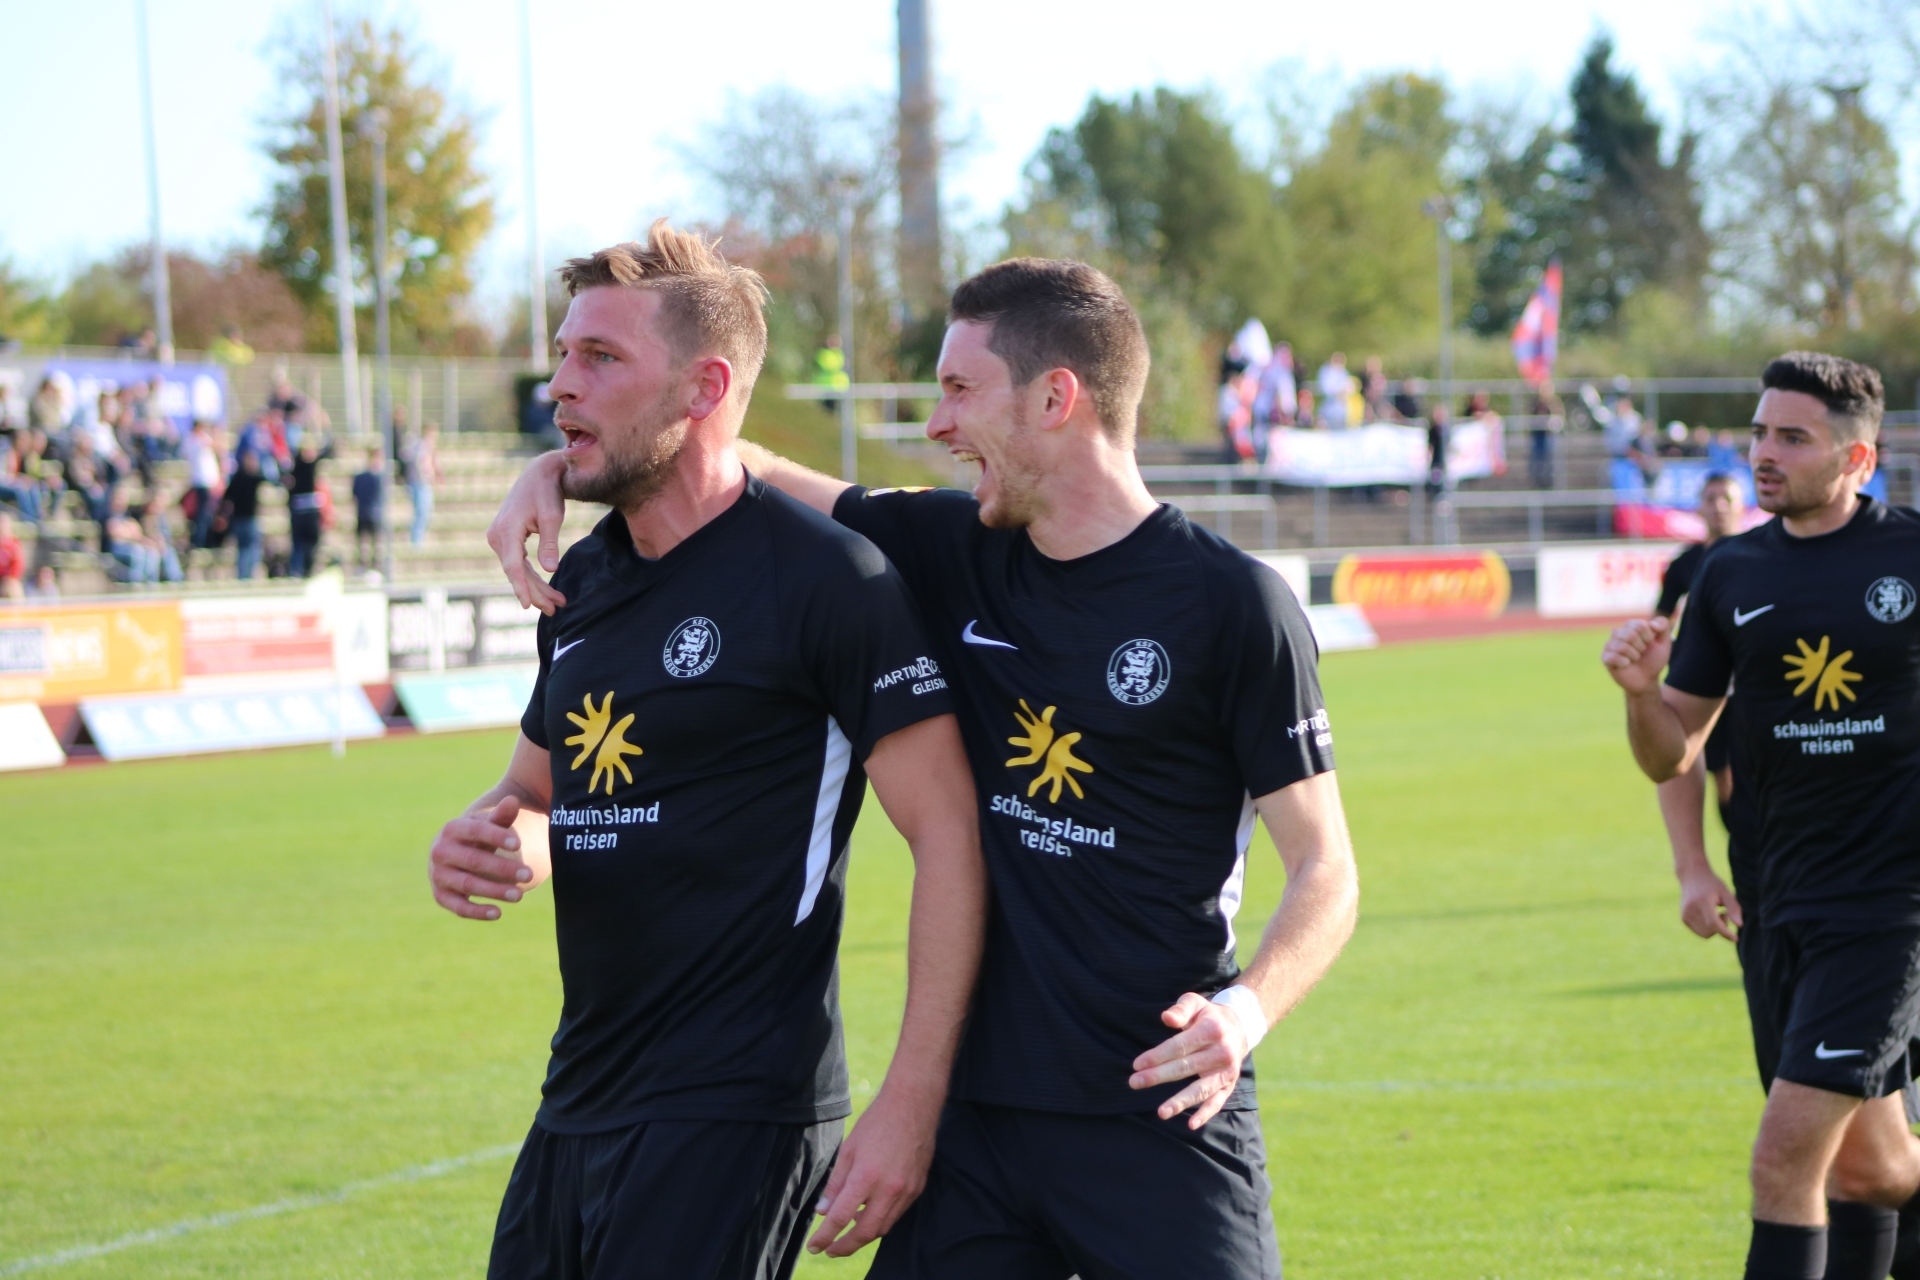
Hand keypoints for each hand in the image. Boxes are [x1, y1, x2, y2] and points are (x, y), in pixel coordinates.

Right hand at [429, 796, 532, 919]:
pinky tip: (498, 913)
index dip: (496, 836)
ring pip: (467, 884)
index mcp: (452, 829)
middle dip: (502, 868)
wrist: (457, 852)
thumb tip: (513, 800)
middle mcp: (440, 851)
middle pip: (473, 860)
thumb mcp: (489, 825)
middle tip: (529, 874)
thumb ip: (501, 816)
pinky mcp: (441, 895)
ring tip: (520, 895)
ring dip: (494, 891)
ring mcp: (438, 875)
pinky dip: (477, 911)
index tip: (519, 844)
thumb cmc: (479, 836)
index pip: (475, 831)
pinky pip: (458, 906)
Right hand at [486, 452, 569, 614]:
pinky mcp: (505, 539)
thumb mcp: (552, 517)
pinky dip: (532, 576)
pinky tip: (546, 590)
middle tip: (555, 609)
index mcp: (506, 530)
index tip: (527, 605)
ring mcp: (499, 538)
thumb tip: (550, 570)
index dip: (521, 587)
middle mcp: (497, 535)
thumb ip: (549, 544)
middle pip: (515, 572)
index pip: (513, 566)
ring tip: (556, 604)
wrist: (540, 474)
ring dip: (536, 587)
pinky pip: (517, 563)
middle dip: (536, 592)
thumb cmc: (547, 492)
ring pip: (517, 570)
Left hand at [806, 1085, 937, 1257]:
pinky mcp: (917, 1188)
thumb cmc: (877, 1122)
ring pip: (883, 1227)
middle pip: (865, 1232)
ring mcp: (906, 1190)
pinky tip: (868, 1215)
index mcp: (865, 1176)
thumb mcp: (849, 1149)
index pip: (841, 1218)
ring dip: (863, 1236)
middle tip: (830, 1249)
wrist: (913, 1105)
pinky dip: (880, 1221)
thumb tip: (823, 1211)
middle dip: (845, 1246)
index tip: (814, 1246)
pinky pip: (896, 1215)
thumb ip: (836, 1183)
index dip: (825, 1236)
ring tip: (847, 1234)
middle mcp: (888, 1188)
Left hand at [1129, 992, 1250, 1128]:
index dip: (1157, 1056)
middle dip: (1157, 1076)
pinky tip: (1191, 1125)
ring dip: (1180, 1102)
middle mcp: (1222, 1052)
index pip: (1179, 1046)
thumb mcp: (1196, 1003)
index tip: (1137, 1064)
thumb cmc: (1208, 1015)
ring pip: (1201, 1089)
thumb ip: (1181, 1009)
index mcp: (1212, 1030)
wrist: (1240, 1027)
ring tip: (1161, 1113)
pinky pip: (1218, 1102)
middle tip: (1134, 1083)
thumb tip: (1166, 1018)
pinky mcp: (1229, 1085)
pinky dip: (1205, 1114)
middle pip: (1185, 1067)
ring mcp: (1227, 1071)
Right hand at [1601, 616, 1670, 694]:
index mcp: (1631, 626)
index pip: (1639, 625)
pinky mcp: (1605, 658)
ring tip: (1635, 659)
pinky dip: (1624, 663)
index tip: (1649, 643)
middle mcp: (1618, 633)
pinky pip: (1612, 657)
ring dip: (1634, 656)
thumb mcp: (1664, 642)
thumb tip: (1651, 624)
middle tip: (1641, 652)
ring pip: (1621, 646)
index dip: (1648, 636)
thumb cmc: (1653, 659)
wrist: (1647, 678)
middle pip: (1630, 635)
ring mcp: (1610, 645)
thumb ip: (1663, 626)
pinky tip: (1627, 665)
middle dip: (1641, 647)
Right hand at [1679, 865, 1742, 941]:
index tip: (1735, 939)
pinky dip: (1707, 927)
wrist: (1692, 876)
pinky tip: (1707, 915)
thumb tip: (1740, 925)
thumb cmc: (1712, 884)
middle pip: (1710, 930)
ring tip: (1715, 913)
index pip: (1713, 923)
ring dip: (1714, 928)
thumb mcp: (1726, 892)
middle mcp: (1690, 909)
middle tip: (1723, 912)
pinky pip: (1699, 932)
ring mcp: (1685, 914)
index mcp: (1702, 902)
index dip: (1725, 933)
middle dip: (1721, 926)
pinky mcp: (1683, 918)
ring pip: (1704, 934)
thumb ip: (1734, 908)